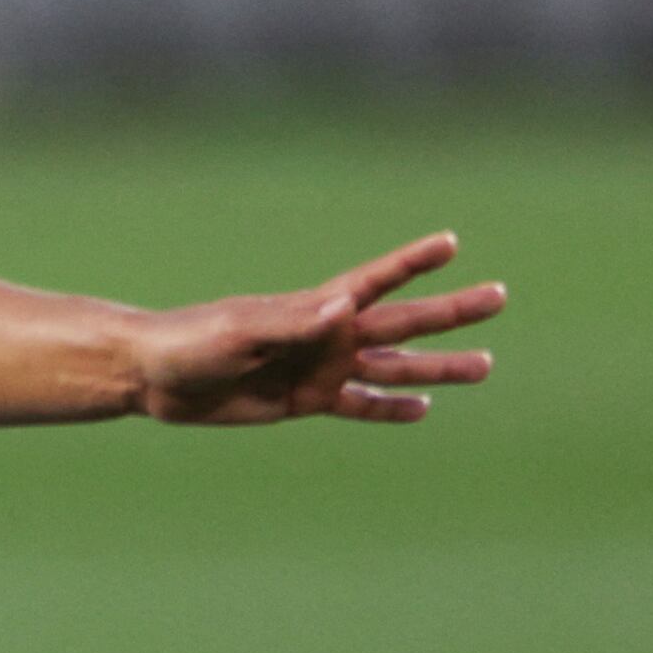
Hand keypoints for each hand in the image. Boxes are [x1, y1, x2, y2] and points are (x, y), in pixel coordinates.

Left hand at [129, 234, 503, 423]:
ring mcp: (319, 368)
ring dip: (437, 367)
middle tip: (499, 297)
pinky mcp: (303, 401)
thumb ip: (293, 322)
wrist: (152, 377)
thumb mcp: (240, 330)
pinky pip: (357, 407)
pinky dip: (389, 410)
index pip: (376, 280)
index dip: (413, 262)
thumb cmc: (190, 342)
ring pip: (393, 368)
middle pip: (403, 323)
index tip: (452, 242)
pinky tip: (424, 410)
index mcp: (314, 308)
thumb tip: (347, 306)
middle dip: (451, 313)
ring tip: (485, 366)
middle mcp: (326, 335)